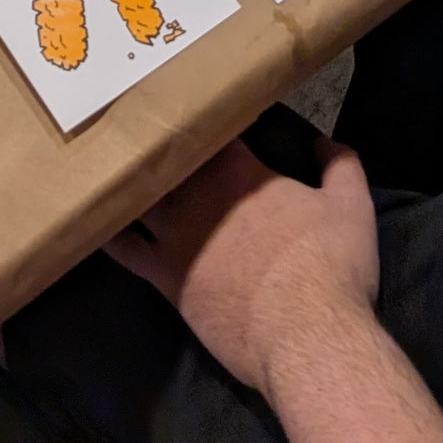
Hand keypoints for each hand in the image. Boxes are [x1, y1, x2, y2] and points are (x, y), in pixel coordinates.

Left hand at [108, 139, 378, 401]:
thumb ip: (341, 166)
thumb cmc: (330, 269)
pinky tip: (90, 218)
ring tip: (110, 164)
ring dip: (128, 179)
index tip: (191, 104)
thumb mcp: (352, 208)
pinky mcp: (163, 274)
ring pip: (138, 193)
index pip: (208, 128)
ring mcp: (176, 233)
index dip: (199, 115)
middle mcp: (199, 193)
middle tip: (141, 127)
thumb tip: (327, 141)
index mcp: (241, 171)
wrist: (306, 338)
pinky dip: (107, 231)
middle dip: (155, 141)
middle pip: (164, 155)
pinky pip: (124, 248)